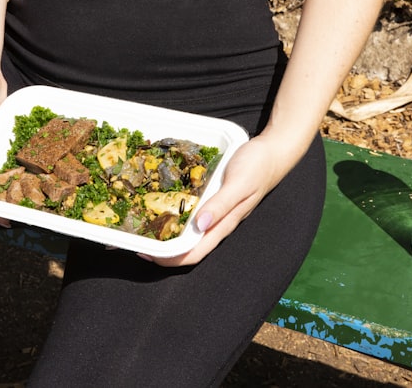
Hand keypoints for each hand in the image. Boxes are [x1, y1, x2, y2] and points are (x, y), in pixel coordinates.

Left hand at [144, 133, 293, 266]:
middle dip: (163, 250)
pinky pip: (193, 213)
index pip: (194, 253)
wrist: (273, 152)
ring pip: (189, 232)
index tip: (146, 253)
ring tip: (145, 227)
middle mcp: (217, 223)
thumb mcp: (239, 184)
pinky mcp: (214, 199)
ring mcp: (216, 212)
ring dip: (168, 234)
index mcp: (224, 224)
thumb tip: (200, 226)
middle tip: (138, 241)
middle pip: (188, 247)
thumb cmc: (257, 168)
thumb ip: (221, 205)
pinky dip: (177, 215)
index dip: (169, 259)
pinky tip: (165, 205)